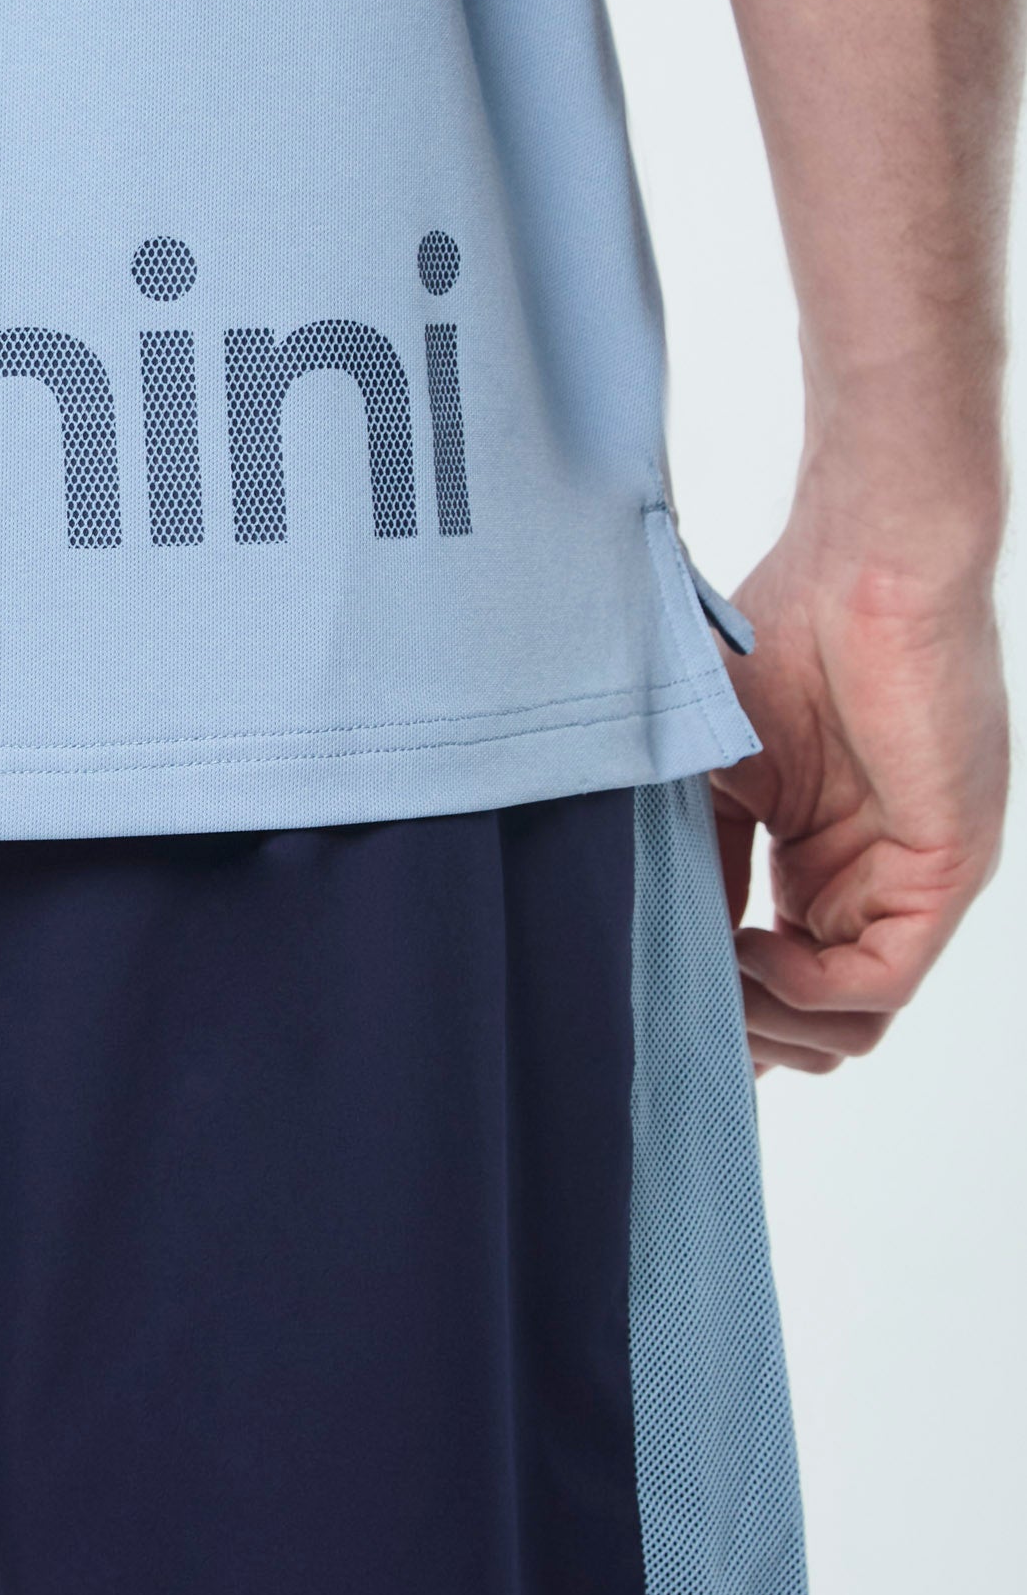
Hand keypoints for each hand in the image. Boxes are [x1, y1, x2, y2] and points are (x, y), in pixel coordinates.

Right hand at [713, 529, 1008, 1076]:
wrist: (865, 558)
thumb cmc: (783, 633)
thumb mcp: (713, 772)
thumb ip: (698, 864)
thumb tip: (664, 956)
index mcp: (822, 861)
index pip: (778, 985)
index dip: (716, 1015)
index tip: (650, 1015)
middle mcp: (871, 883)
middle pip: (813, 1029)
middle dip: (737, 1037)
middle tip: (674, 1011)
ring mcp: (910, 882)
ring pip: (848, 1028)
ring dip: (768, 1024)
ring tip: (711, 975)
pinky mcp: (944, 870)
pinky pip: (877, 984)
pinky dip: (804, 990)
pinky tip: (749, 947)